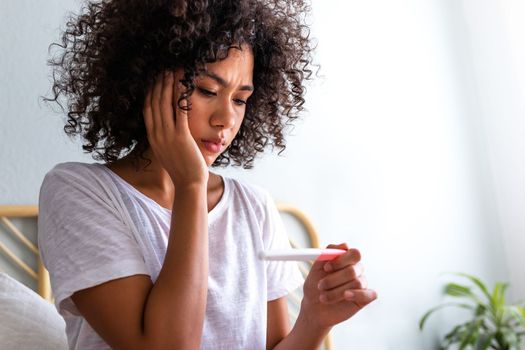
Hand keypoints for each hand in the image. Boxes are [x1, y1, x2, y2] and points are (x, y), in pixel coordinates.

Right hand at [143, 71, 208, 186]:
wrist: (188, 184)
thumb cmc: (182, 169)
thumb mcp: (168, 151)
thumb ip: (165, 138)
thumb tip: (167, 128)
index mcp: (153, 137)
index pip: (148, 109)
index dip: (150, 93)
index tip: (153, 80)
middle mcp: (157, 134)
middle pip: (155, 103)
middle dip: (158, 84)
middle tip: (161, 69)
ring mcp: (168, 135)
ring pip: (165, 105)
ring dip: (168, 86)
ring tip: (171, 71)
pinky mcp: (182, 137)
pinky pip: (180, 112)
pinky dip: (181, 97)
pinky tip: (184, 85)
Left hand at [300, 243, 376, 329]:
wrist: (313, 309)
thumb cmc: (315, 286)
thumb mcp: (316, 269)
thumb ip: (327, 254)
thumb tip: (345, 245)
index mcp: (346, 260)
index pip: (354, 253)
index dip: (341, 260)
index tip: (326, 268)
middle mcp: (356, 270)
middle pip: (353, 269)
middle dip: (334, 279)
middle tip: (321, 285)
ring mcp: (362, 284)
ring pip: (356, 283)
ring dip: (336, 291)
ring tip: (323, 297)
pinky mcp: (365, 298)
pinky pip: (371, 294)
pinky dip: (357, 294)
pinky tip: (346, 296)